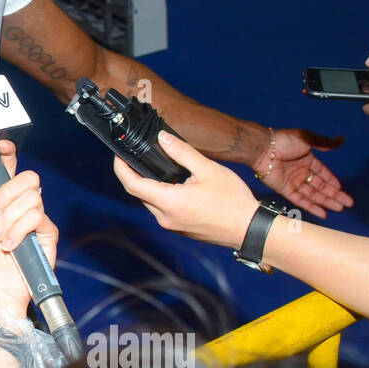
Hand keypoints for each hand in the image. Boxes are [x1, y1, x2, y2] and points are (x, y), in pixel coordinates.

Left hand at [0, 140, 55, 317]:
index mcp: (5, 197)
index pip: (11, 166)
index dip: (8, 152)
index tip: (1, 146)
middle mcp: (22, 205)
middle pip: (27, 178)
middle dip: (4, 195)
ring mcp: (36, 218)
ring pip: (31, 198)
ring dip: (7, 219)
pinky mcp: (48, 233)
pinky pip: (36, 218)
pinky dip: (17, 231)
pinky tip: (8, 245)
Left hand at [116, 131, 259, 249]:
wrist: (250, 229)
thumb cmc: (233, 200)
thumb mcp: (208, 169)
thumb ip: (181, 152)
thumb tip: (161, 138)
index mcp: (169, 202)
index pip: (131, 184)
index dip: (121, 168)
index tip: (118, 154)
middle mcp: (165, 217)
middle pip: (139, 193)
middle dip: (134, 174)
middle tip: (137, 155)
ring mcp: (172, 225)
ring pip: (151, 202)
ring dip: (150, 185)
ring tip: (158, 167)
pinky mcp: (180, 229)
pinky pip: (163, 210)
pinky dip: (162, 195)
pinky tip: (174, 184)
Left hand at [253, 127, 351, 218]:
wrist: (263, 149)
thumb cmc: (284, 141)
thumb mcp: (307, 139)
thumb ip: (324, 142)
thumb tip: (341, 139)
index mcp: (306, 159)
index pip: (322, 173)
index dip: (332, 181)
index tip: (342, 189)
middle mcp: (300, 172)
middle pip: (320, 186)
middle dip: (334, 195)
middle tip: (348, 203)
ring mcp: (292, 181)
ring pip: (312, 194)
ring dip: (326, 202)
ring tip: (339, 208)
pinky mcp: (284, 189)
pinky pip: (300, 200)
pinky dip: (311, 207)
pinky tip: (322, 213)